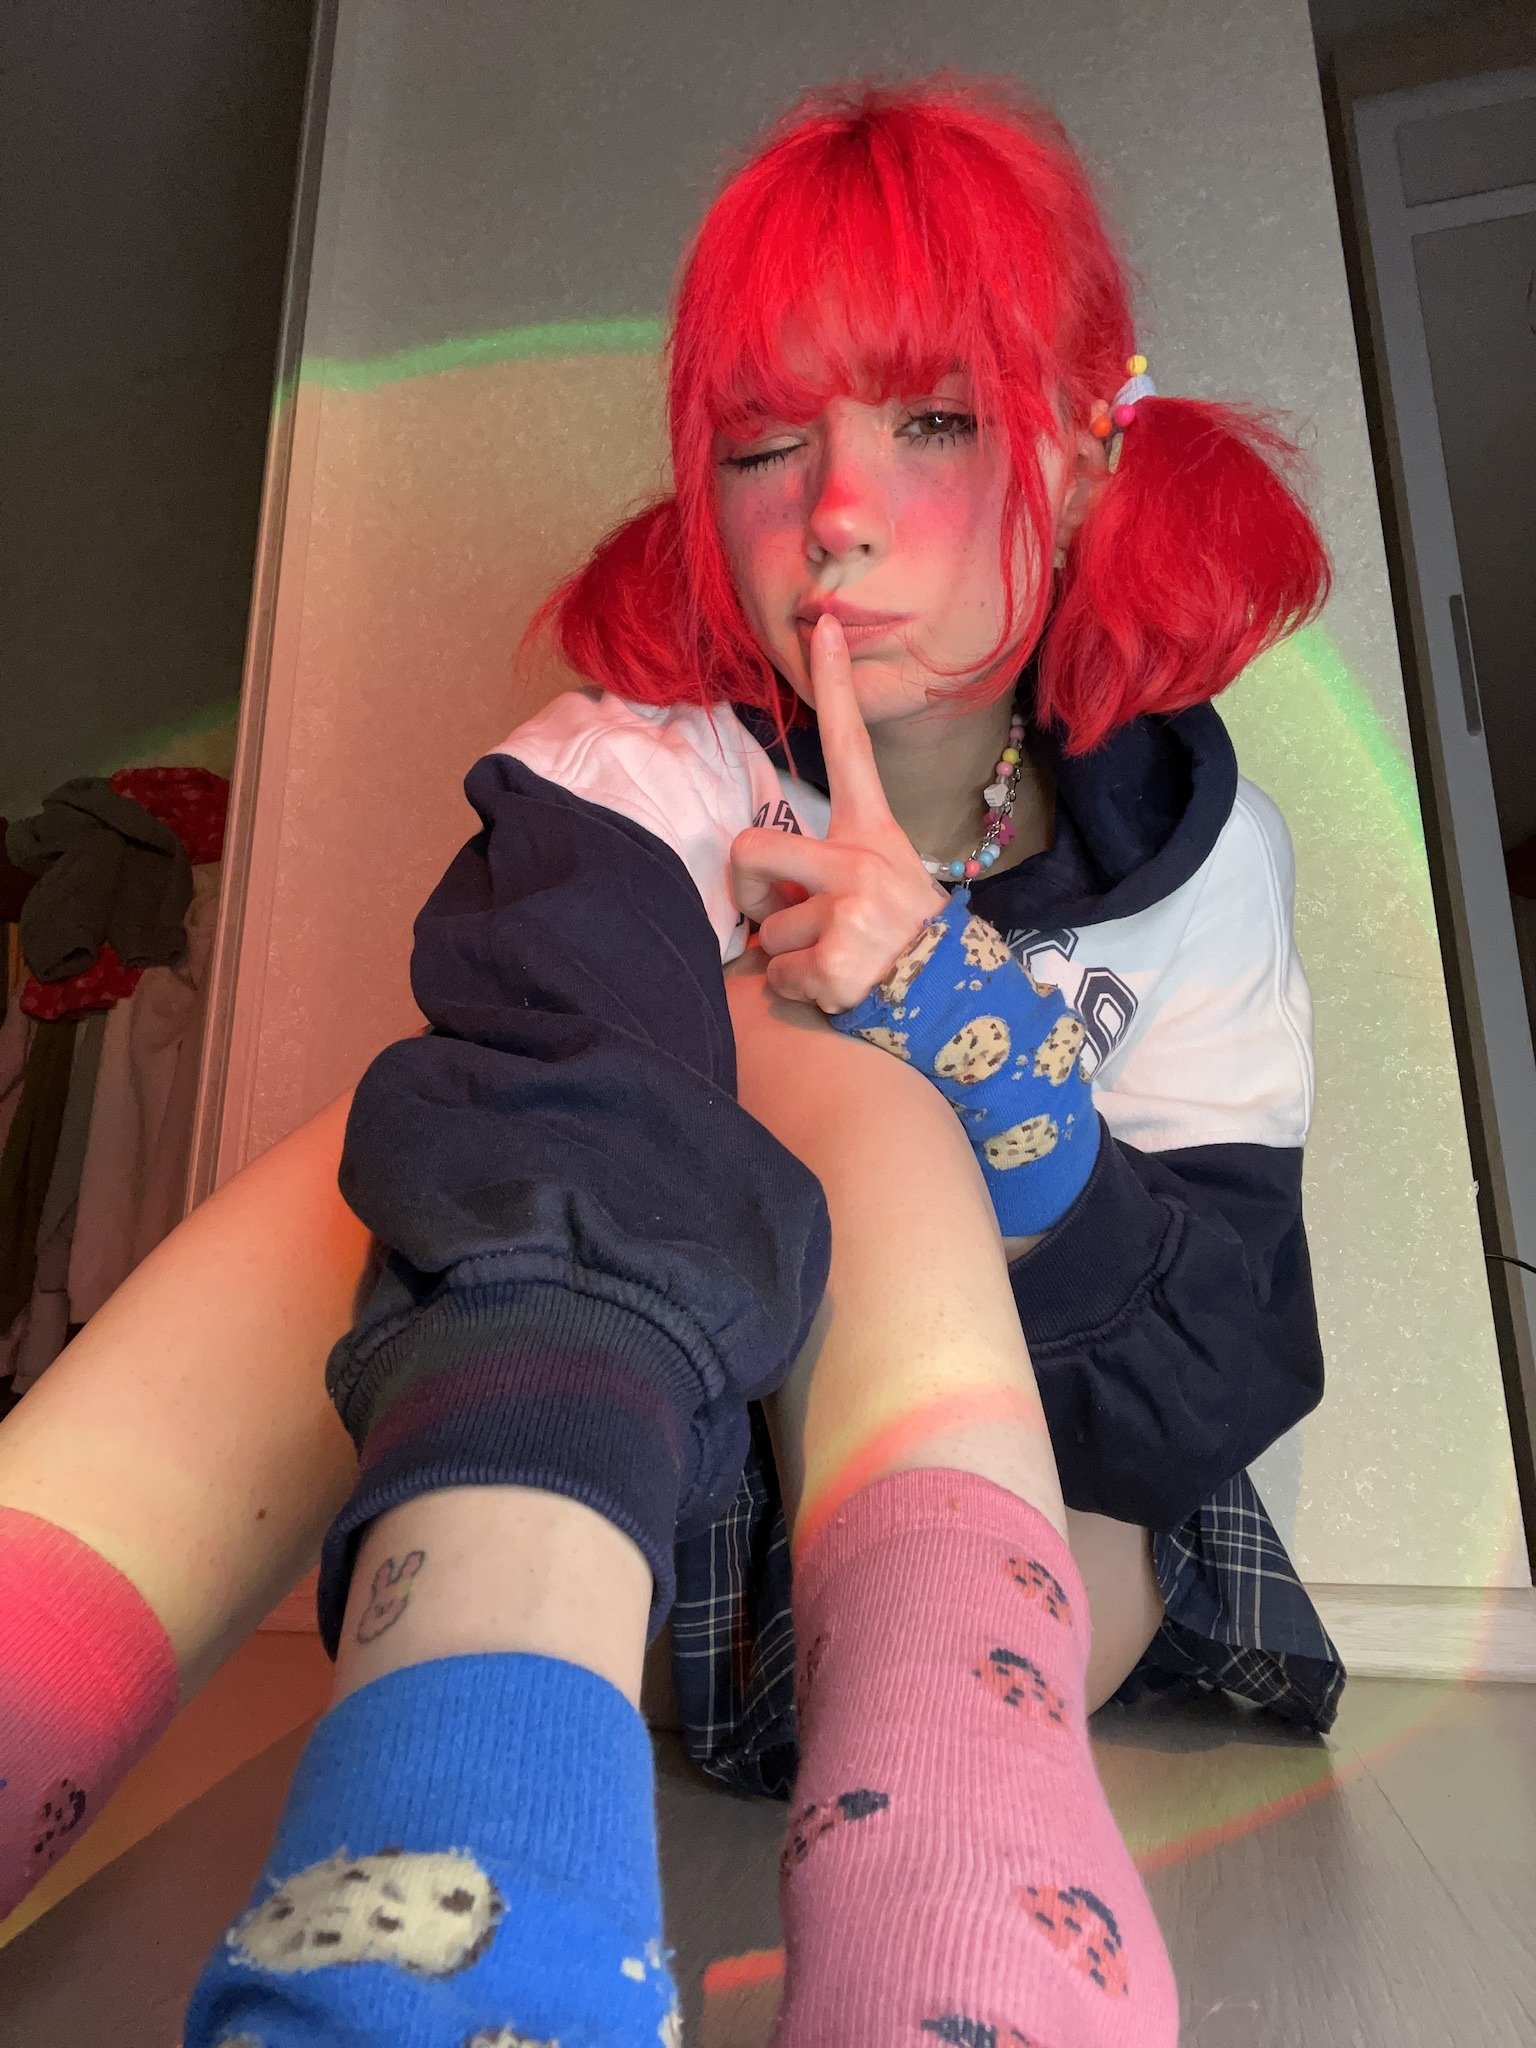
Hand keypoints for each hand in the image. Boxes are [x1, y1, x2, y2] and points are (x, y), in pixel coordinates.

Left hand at [729, 614, 945, 1012]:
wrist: (958, 1007)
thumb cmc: (905, 943)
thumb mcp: (883, 887)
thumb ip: (827, 872)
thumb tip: (770, 898)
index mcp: (874, 834)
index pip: (850, 748)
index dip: (834, 686)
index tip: (820, 623)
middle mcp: (864, 862)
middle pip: (751, 849)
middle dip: (751, 892)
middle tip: (785, 919)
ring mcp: (852, 911)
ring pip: (767, 930)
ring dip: (788, 956)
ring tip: (840, 962)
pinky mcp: (839, 962)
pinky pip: (777, 975)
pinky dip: (796, 991)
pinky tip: (839, 992)